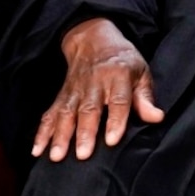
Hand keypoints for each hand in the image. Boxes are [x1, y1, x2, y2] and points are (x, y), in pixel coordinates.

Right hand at [33, 17, 163, 161]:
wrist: (93, 39)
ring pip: (67, 113)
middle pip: (89, 109)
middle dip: (85, 132)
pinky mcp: (62, 95)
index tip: (112, 140)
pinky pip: (50, 113)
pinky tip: (37, 149)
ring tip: (57, 156)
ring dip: (61, 135)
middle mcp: (94, 83)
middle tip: (83, 154)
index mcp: (118, 76)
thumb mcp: (141, 72)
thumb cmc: (122, 61)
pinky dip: (42, 132)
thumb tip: (157, 117)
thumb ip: (146, 97)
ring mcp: (75, 90)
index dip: (116, 120)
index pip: (118, 100)